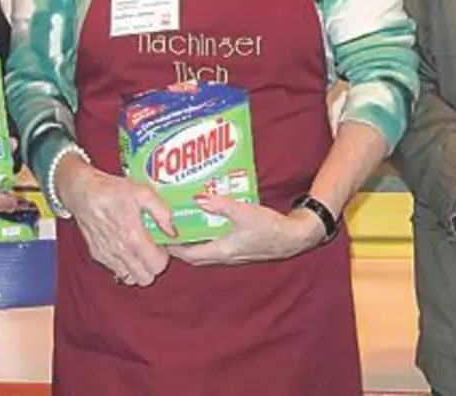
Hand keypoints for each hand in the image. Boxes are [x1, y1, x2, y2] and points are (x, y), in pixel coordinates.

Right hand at [53, 152, 170, 286]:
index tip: (160, 246)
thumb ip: (162, 212)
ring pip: (130, 278)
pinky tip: (124, 248)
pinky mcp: (98, 254)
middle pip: (145, 279)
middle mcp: (120, 250)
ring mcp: (108, 255)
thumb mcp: (143, 193)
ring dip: (137, 269)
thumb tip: (172, 229)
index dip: (163, 257)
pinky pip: (115, 271)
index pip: (157, 266)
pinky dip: (123, 265)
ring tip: (138, 251)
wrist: (83, 191)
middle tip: (151, 251)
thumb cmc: (111, 190)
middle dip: (152, 267)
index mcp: (133, 236)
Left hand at [167, 194, 321, 265]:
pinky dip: (207, 234)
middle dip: (179, 243)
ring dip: (193, 238)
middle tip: (168, 226)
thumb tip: (198, 199)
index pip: (189, 254)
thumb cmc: (271, 228)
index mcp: (222, 251)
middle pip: (194, 253)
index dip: (173, 247)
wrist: (294, 237)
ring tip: (184, 221)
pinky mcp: (239, 247)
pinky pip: (216, 243)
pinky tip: (208, 220)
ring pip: (205, 249)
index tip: (160, 235)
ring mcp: (232, 253)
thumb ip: (221, 205)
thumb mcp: (245, 212)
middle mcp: (225, 255)